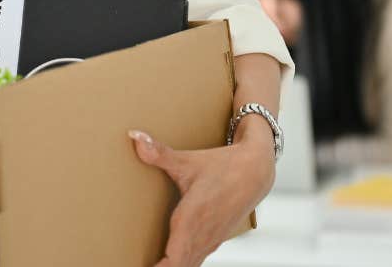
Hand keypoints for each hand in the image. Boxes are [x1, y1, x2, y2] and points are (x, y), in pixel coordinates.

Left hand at [129, 128, 275, 266]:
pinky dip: (181, 263)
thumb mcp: (187, 160)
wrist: (256, 171)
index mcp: (192, 219)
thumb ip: (158, 153)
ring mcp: (210, 239)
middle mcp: (202, 235)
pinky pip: (195, 260)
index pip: (173, 260)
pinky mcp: (214, 239)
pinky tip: (168, 262)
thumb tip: (134, 137)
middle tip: (135, 264)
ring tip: (150, 265)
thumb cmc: (222, 165)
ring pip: (189, 265)